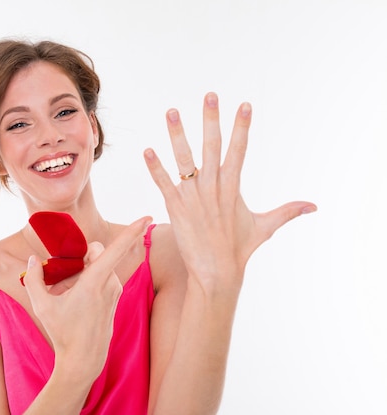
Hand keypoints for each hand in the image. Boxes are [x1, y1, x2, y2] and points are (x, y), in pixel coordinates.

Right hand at [22, 216, 150, 377]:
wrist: (83, 361)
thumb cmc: (63, 333)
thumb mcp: (41, 306)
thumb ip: (34, 279)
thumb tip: (33, 260)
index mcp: (94, 281)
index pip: (117, 249)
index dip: (133, 230)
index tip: (148, 215)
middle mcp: (110, 284)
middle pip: (99, 252)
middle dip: (83, 256)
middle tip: (65, 278)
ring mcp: (115, 292)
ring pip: (100, 266)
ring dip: (85, 271)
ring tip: (69, 294)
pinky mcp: (115, 298)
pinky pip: (103, 278)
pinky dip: (90, 281)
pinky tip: (77, 301)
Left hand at [144, 93, 315, 293]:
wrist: (218, 273)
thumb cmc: (239, 249)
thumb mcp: (265, 227)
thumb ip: (287, 211)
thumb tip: (313, 206)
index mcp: (233, 188)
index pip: (239, 151)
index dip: (242, 127)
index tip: (245, 104)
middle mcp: (214, 188)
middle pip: (213, 147)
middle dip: (211, 120)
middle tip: (209, 95)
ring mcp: (194, 198)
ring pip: (185, 160)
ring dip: (177, 135)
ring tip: (171, 111)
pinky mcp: (177, 209)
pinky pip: (164, 184)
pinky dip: (155, 168)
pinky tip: (147, 150)